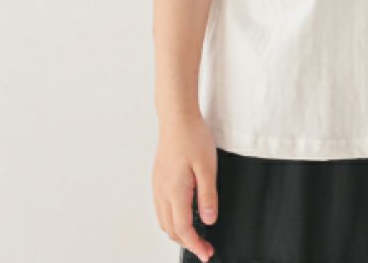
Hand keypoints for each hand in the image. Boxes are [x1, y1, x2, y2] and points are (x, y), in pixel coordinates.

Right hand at [153, 111, 218, 260]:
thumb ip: (208, 196)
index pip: (183, 229)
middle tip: (205, 247)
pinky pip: (161, 208)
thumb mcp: (207, 166)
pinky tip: (183, 214)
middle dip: (187, 242)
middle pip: (171, 229)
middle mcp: (162, 191)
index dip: (195, 245)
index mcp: (175, 191)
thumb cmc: (192, 137)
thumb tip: (209, 220)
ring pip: (164, 220)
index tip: (206, 254)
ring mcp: (158, 185)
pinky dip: (171, 219)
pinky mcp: (158, 179)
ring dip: (178, 232)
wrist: (177, 118)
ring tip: (195, 235)